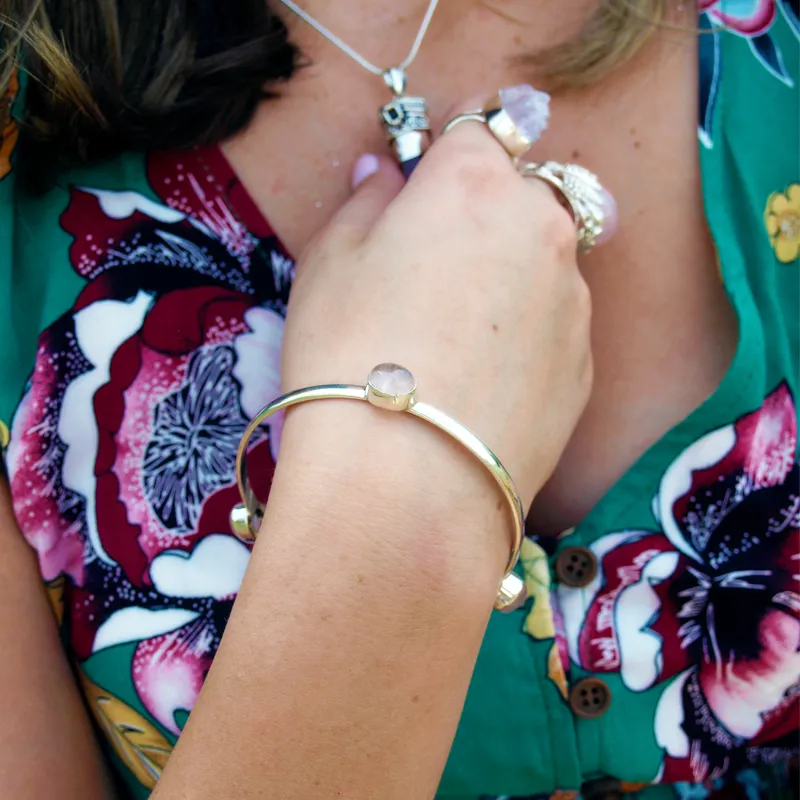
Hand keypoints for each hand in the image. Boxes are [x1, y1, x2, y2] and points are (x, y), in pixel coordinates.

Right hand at [281, 97, 596, 506]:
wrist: (408, 480)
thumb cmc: (351, 355)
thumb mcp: (328, 263)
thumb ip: (365, 203)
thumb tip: (386, 176)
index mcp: (475, 186)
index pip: (480, 127)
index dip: (450, 151)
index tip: (425, 186)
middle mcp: (541, 229)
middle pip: (523, 193)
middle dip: (486, 213)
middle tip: (433, 269)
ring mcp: (573, 300)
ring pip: (543, 262)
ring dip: (509, 277)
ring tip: (455, 341)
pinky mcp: (584, 364)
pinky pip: (555, 325)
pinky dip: (526, 335)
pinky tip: (481, 381)